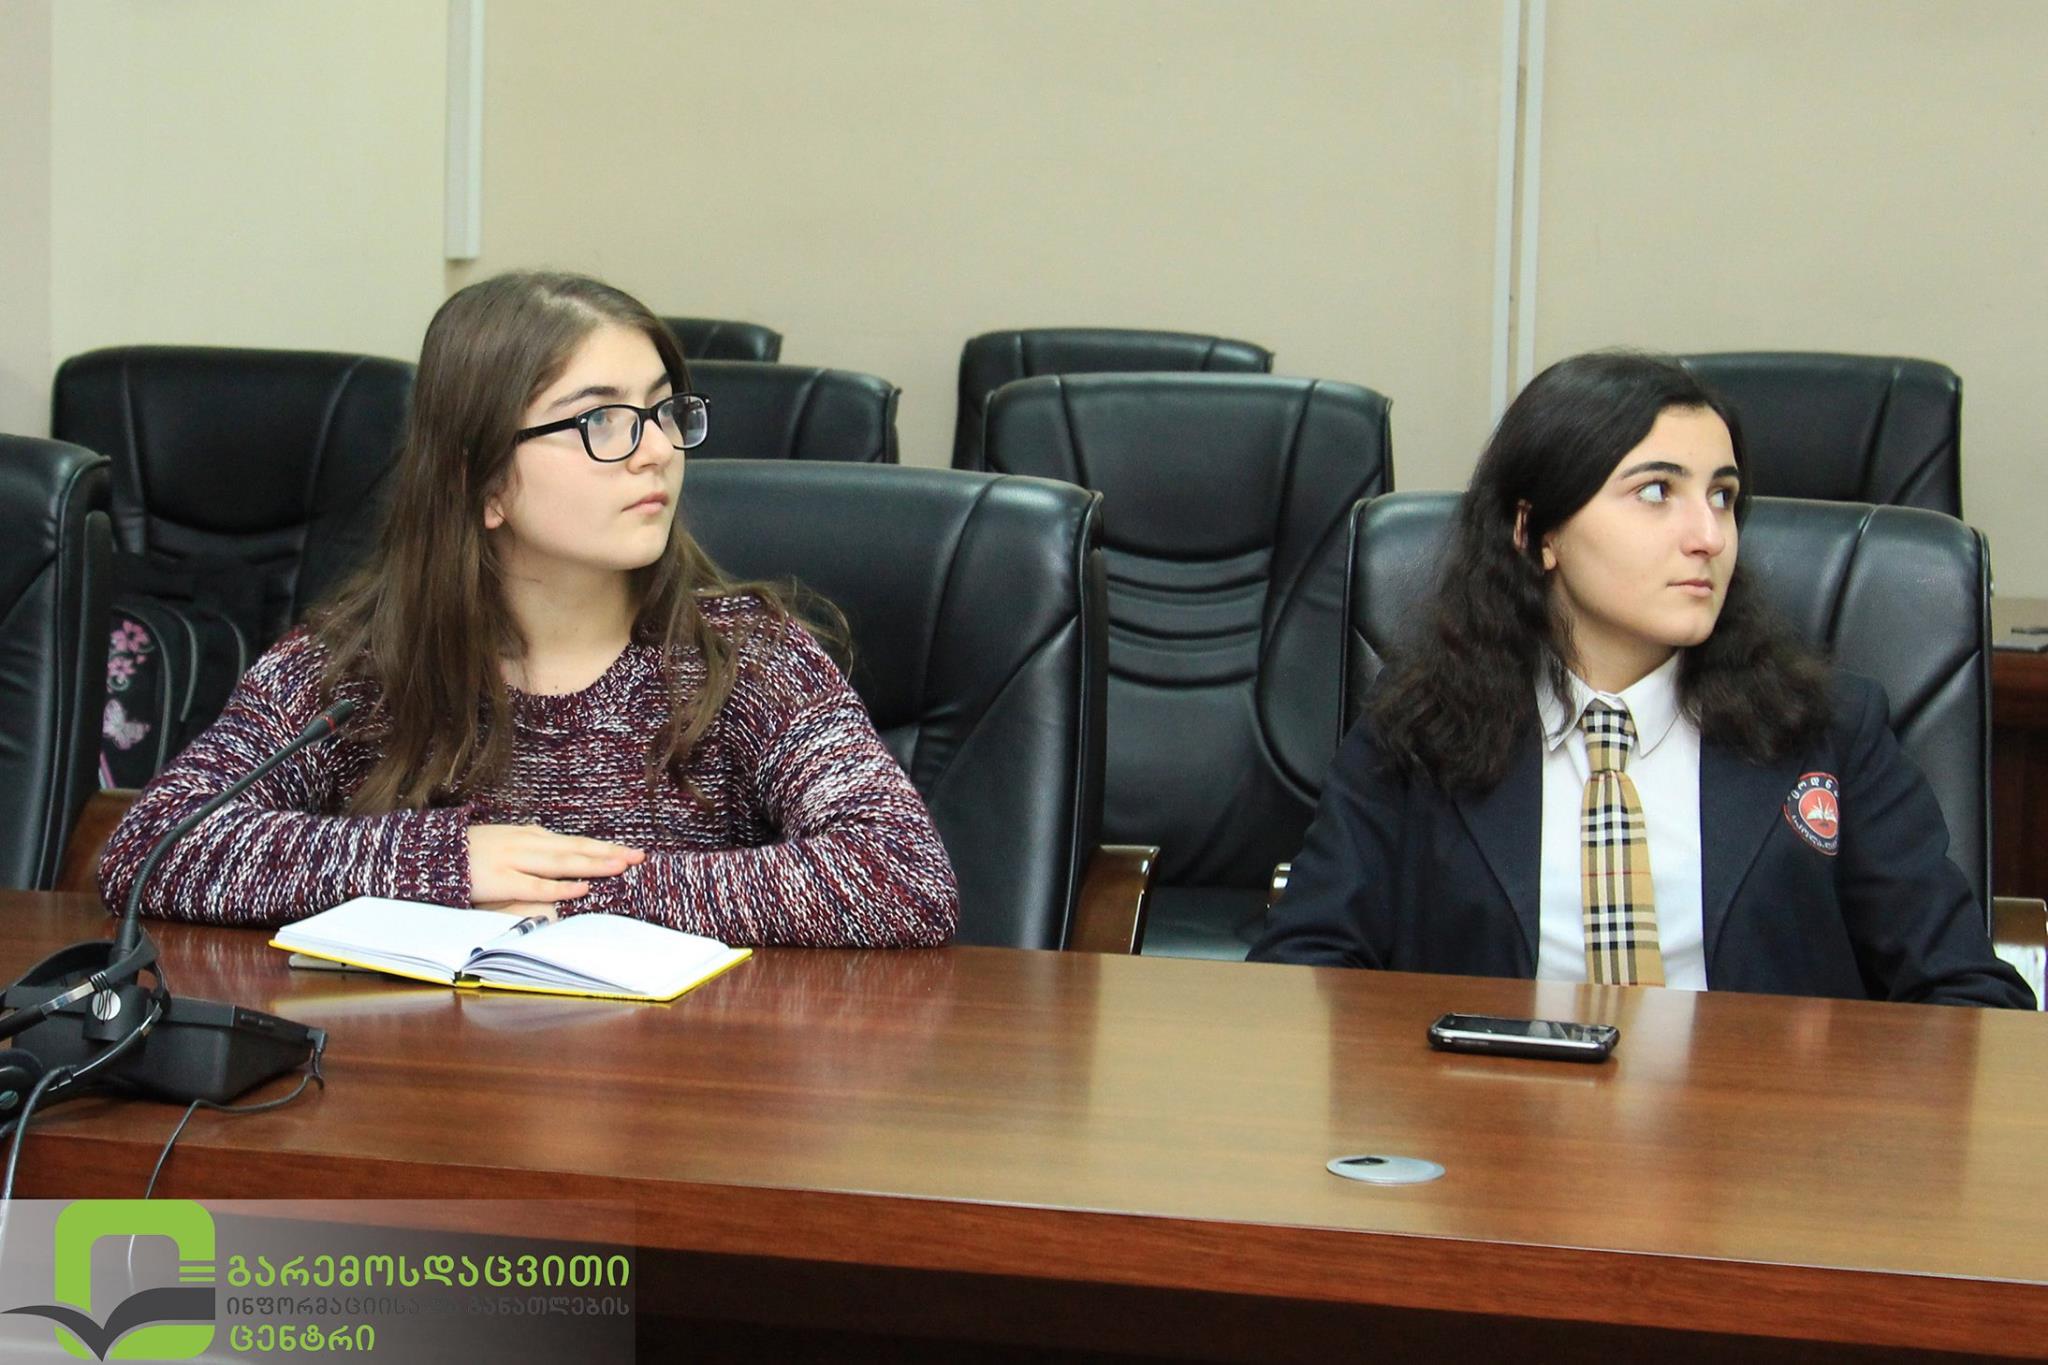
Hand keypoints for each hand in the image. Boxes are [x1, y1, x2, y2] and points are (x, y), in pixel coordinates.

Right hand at [466, 823, 643, 908]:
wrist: (430, 854)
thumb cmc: (469, 853)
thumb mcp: (504, 842)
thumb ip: (529, 846)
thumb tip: (551, 844)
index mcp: (530, 836)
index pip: (575, 841)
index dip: (603, 846)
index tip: (630, 850)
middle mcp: (527, 844)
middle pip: (576, 848)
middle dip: (609, 852)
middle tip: (639, 856)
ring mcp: (514, 860)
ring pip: (562, 862)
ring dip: (594, 863)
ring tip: (621, 866)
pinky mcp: (501, 880)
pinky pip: (536, 886)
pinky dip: (560, 887)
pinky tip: (581, 888)